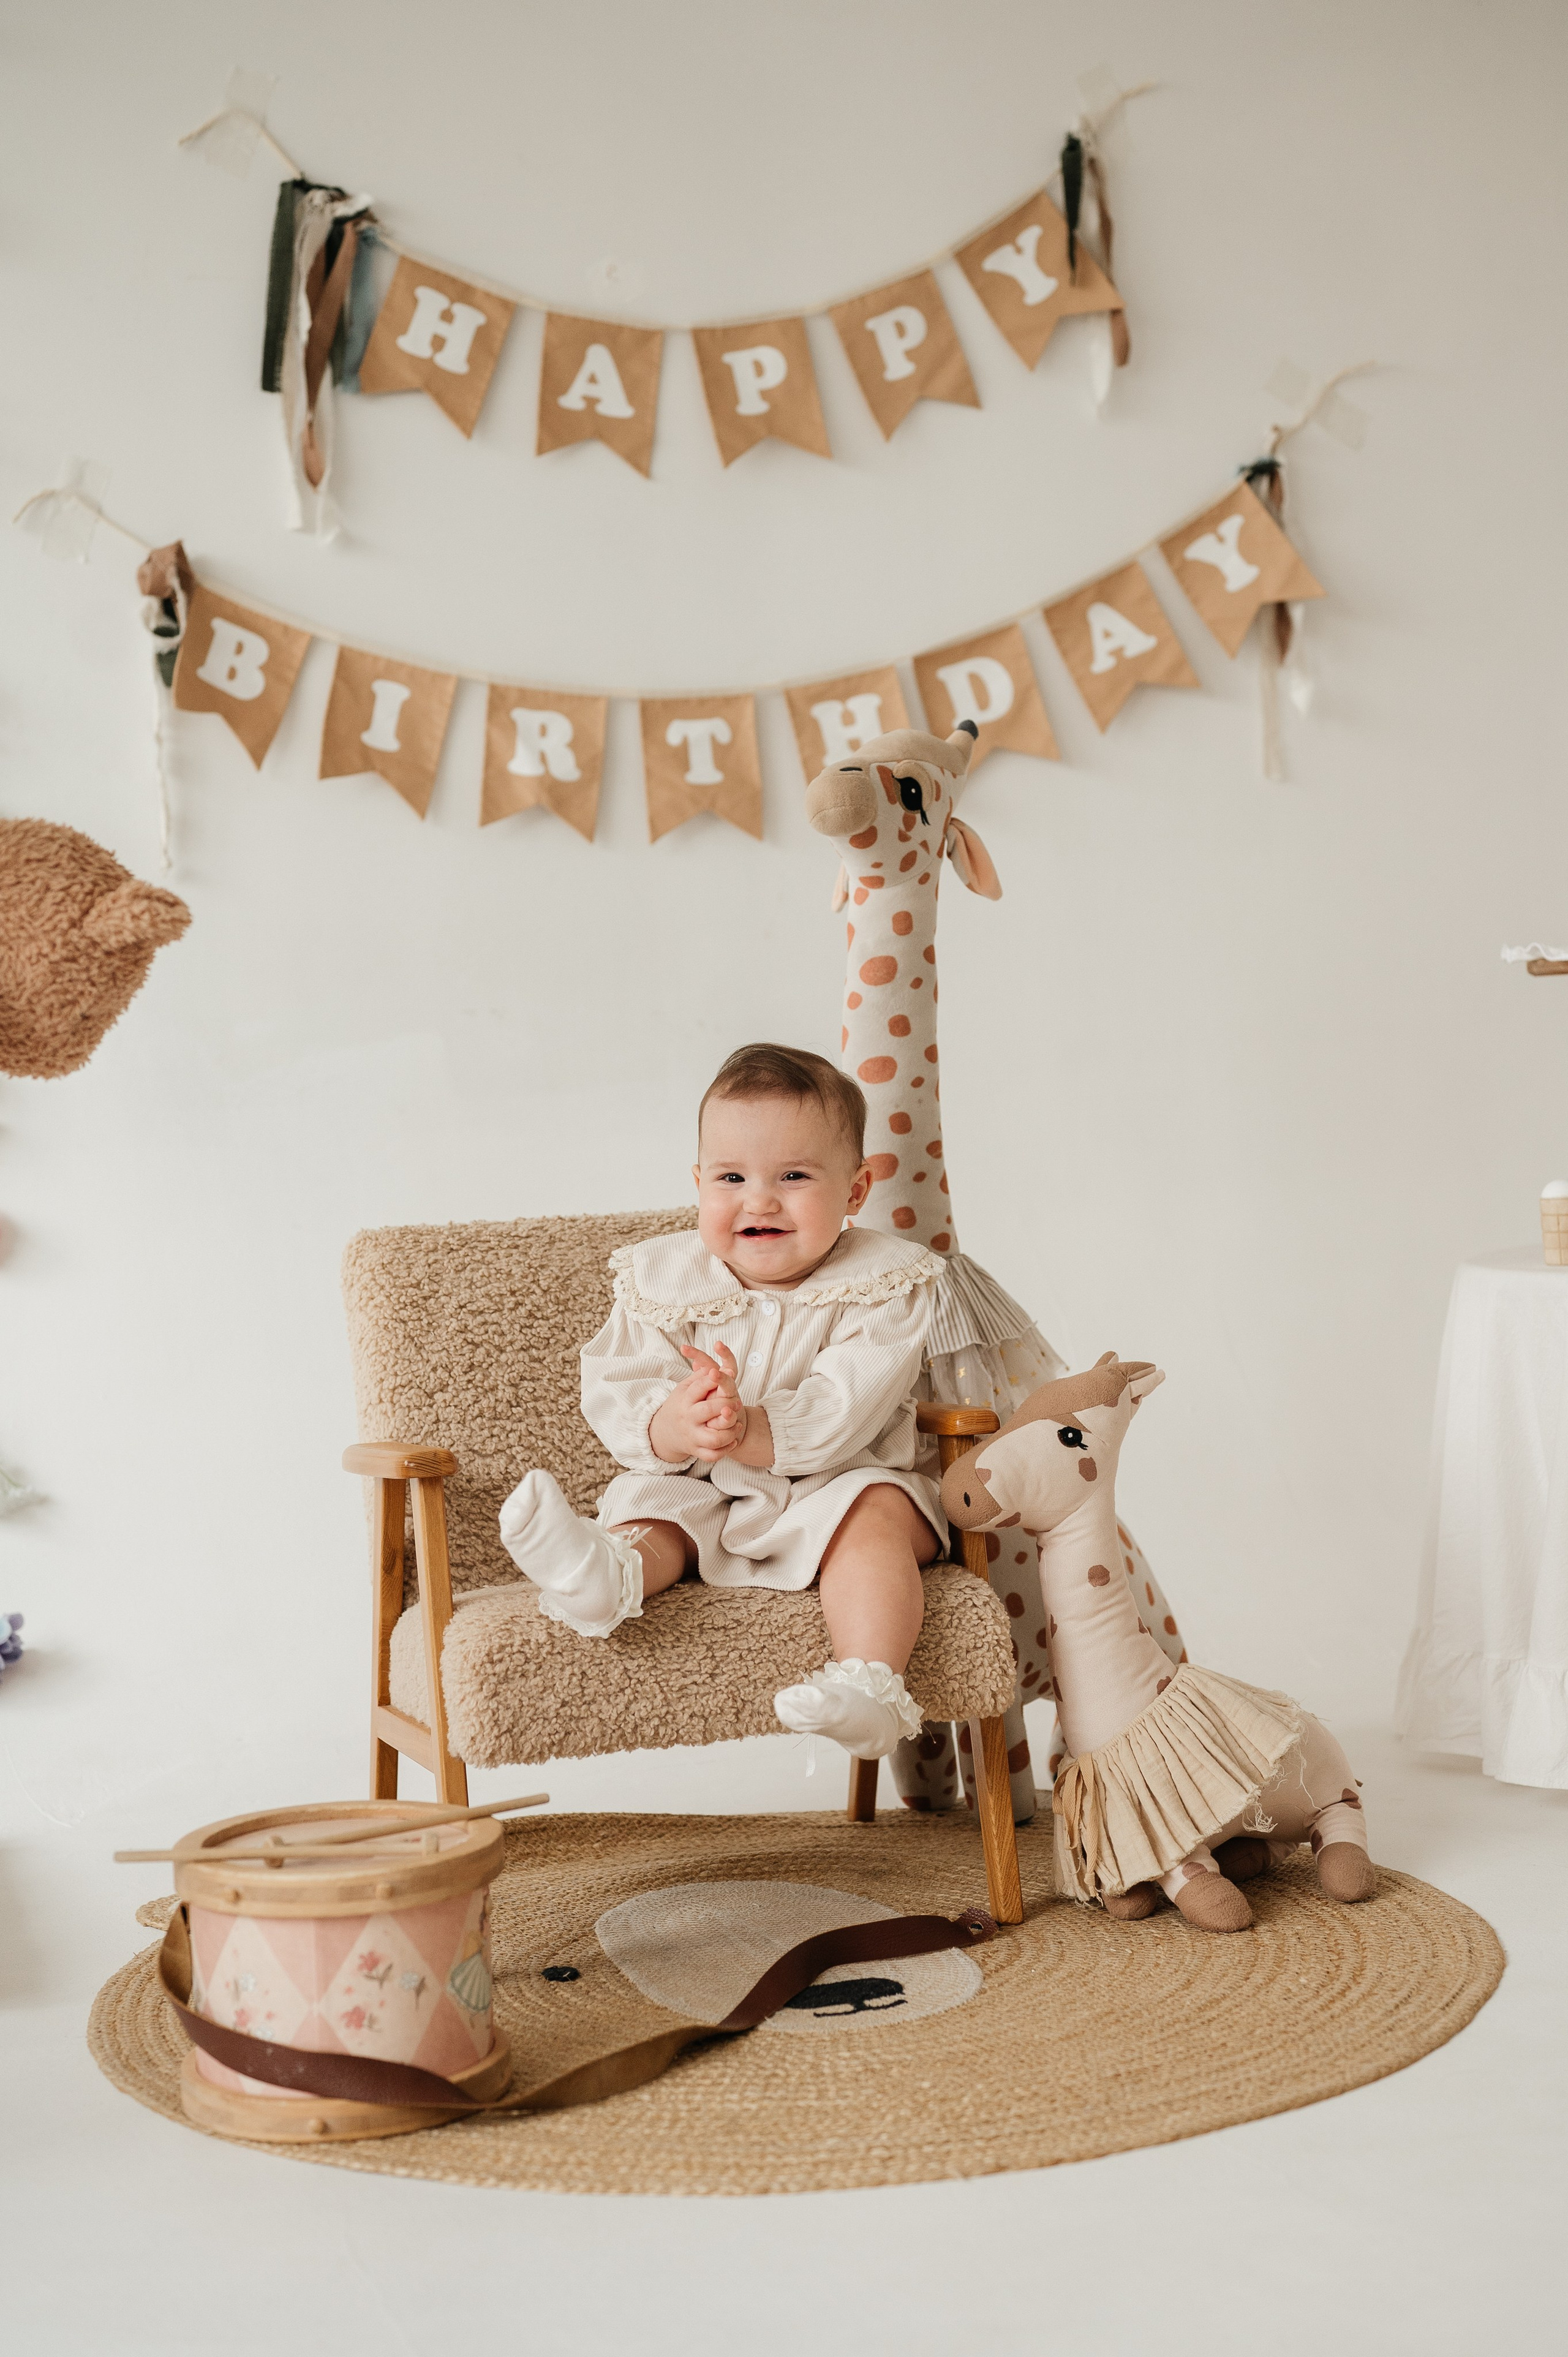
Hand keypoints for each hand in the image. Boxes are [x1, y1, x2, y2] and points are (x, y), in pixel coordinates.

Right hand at [648, 1344, 745, 1463]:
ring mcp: (692, 1436)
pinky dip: (726, 1449)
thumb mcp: (684, 1388)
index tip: (731, 1372)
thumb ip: (700, 1377)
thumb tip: (718, 1366)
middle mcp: (688, 1418)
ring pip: (714, 1438)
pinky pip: (713, 1455)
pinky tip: (733, 1439)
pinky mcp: (697, 1451)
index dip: (715, 1379)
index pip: (699, 1387)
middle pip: (708, 1411)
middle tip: (737, 1402)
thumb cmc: (681, 1405)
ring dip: (730, 1431)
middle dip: (726, 1404)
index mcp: (685, 1400)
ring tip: (737, 1423)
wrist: (665, 1432)